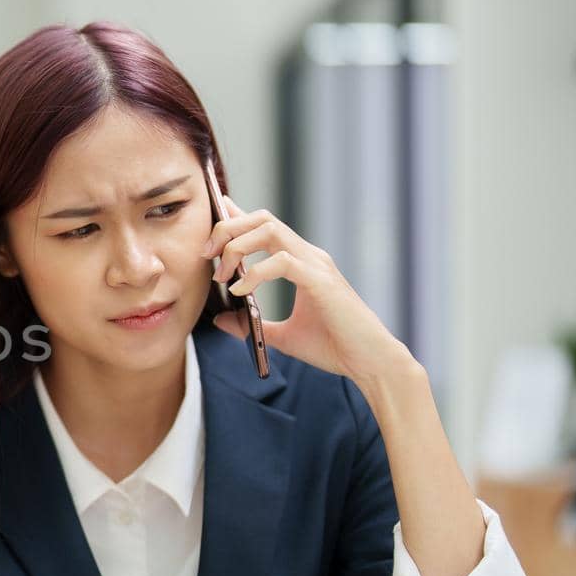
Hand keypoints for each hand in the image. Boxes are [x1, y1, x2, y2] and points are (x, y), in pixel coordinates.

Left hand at [202, 195, 413, 384]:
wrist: (369, 361)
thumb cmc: (333, 347)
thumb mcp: (281, 336)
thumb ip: (251, 324)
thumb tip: (220, 320)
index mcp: (301, 262)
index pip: (264, 226)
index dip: (237, 215)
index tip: (214, 214)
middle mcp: (308, 256)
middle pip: (262, 218)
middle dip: (227, 229)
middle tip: (206, 255)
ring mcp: (316, 265)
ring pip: (269, 230)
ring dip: (237, 247)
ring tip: (222, 275)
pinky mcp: (321, 281)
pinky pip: (282, 262)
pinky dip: (255, 273)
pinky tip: (240, 292)